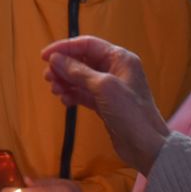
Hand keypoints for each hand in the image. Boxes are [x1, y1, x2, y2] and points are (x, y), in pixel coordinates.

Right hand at [40, 36, 170, 175]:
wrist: (146, 146)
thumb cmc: (130, 113)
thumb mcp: (104, 87)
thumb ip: (78, 71)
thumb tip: (55, 59)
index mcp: (120, 58)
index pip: (87, 45)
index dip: (65, 48)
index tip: (44, 56)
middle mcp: (115, 69)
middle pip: (82, 60)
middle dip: (63, 67)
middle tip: (48, 77)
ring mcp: (110, 87)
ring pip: (81, 78)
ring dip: (66, 81)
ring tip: (54, 90)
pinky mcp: (105, 104)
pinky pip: (84, 93)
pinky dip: (73, 95)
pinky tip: (64, 100)